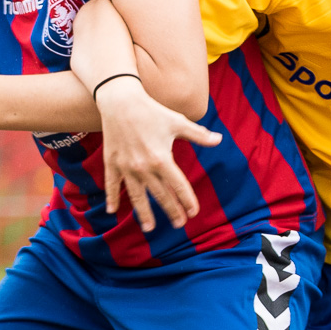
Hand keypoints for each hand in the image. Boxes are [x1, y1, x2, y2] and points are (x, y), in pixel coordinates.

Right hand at [94, 77, 222, 232]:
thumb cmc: (152, 111)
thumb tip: (219, 140)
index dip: (187, 200)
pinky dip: (112, 198)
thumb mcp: (178, 121)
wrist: (121, 101)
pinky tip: (113, 212)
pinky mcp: (112, 163)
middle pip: (160, 195)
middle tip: (179, 224)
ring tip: (150, 228)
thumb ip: (198, 135)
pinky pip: (112, 185)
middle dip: (171, 210)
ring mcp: (126, 167)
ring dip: (144, 213)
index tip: (193, 212)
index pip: (179, 186)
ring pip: (137, 196)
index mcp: (162, 159)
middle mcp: (144, 167)